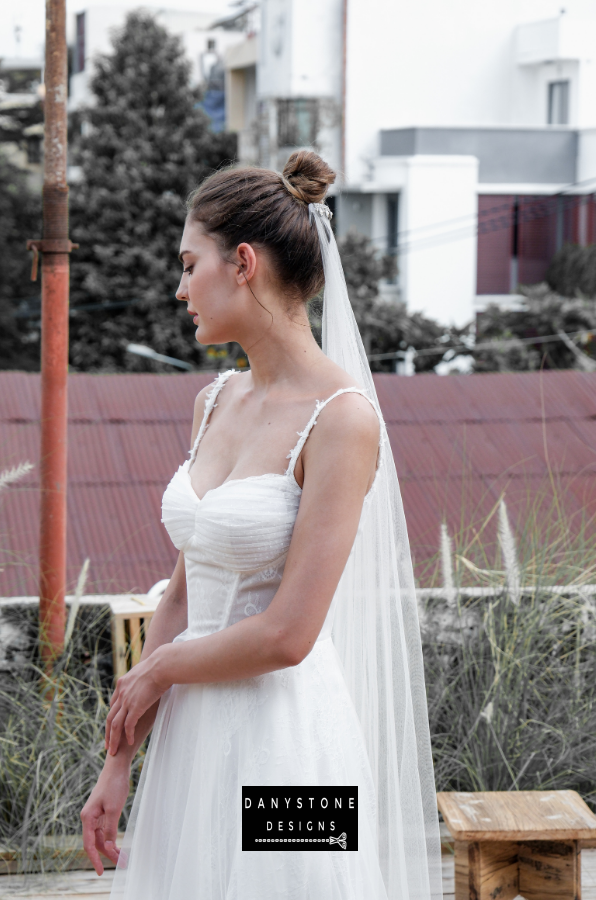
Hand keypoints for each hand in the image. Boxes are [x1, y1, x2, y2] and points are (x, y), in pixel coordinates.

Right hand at [81, 758, 129, 874]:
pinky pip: (105, 831)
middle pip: (96, 843)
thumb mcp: (114, 809)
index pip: (89, 844)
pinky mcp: (102, 813)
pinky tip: (119, 846)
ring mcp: (95, 816)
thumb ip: (110, 829)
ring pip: (101, 838)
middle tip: (122, 864)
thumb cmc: (114, 785)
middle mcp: (89, 818)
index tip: (100, 872)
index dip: (94, 860)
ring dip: (111, 849)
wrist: (117, 768)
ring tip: (123, 858)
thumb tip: (109, 848)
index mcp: (87, 818)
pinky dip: (112, 839)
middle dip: (108, 855)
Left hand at [105, 650, 169, 755]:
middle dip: (108, 733)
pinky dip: (128, 735)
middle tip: (108, 745)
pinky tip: (130, 742)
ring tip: (114, 751)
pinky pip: (128, 726)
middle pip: (110, 717)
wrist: (161, 665)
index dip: (113, 716)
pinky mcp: (135, 707)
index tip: (113, 726)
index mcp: (122, 684)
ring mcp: (127, 701)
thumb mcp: (144, 670)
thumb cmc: (159, 666)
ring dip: (113, 739)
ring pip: (115, 725)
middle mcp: (121, 694)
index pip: (113, 704)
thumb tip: (149, 677)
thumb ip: (142, 677)